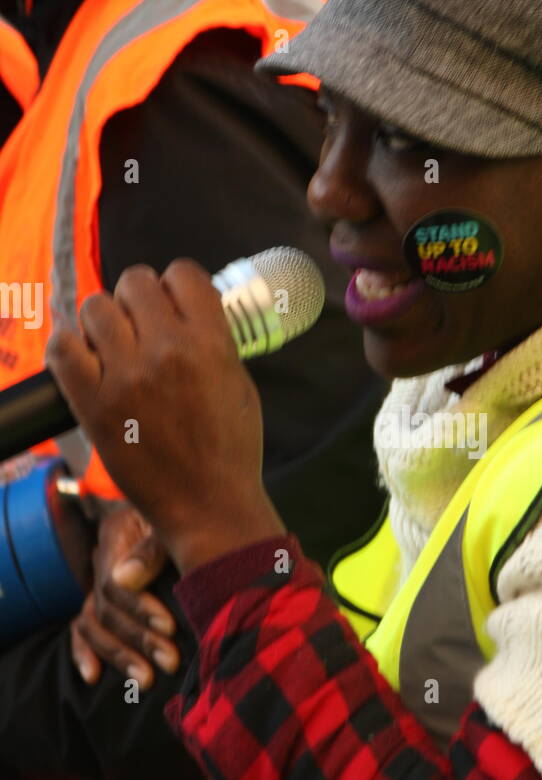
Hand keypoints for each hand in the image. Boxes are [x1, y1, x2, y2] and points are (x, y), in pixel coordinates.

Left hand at [46, 261, 284, 573]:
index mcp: (211, 344)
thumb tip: (185, 311)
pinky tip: (86, 359)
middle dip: (138, 299)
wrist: (209, 505)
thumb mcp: (240, 384)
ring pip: (96, 307)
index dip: (175, 286)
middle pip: (135, 282)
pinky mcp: (93, 405)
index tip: (172, 305)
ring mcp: (126, 378)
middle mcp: (167, 352)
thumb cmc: (231, 450)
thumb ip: (214, 341)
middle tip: (141, 327)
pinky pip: (63, 347)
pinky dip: (70, 346)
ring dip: (105, 321)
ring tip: (114, 347)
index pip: (182, 273)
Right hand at [71, 503, 178, 689]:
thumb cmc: (184, 516)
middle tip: (171, 662)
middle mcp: (101, 560)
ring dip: (119, 655)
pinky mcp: (99, 603)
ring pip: (95, 624)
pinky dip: (84, 653)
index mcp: (116, 536)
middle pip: (108, 609)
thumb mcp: (172, 523)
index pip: (116, 583)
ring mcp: (97, 584)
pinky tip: (93, 677)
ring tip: (147, 680)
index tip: (170, 628)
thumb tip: (125, 579)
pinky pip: (82, 629)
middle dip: (140, 639)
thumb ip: (153, 548)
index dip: (140, 608)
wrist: (180, 505)